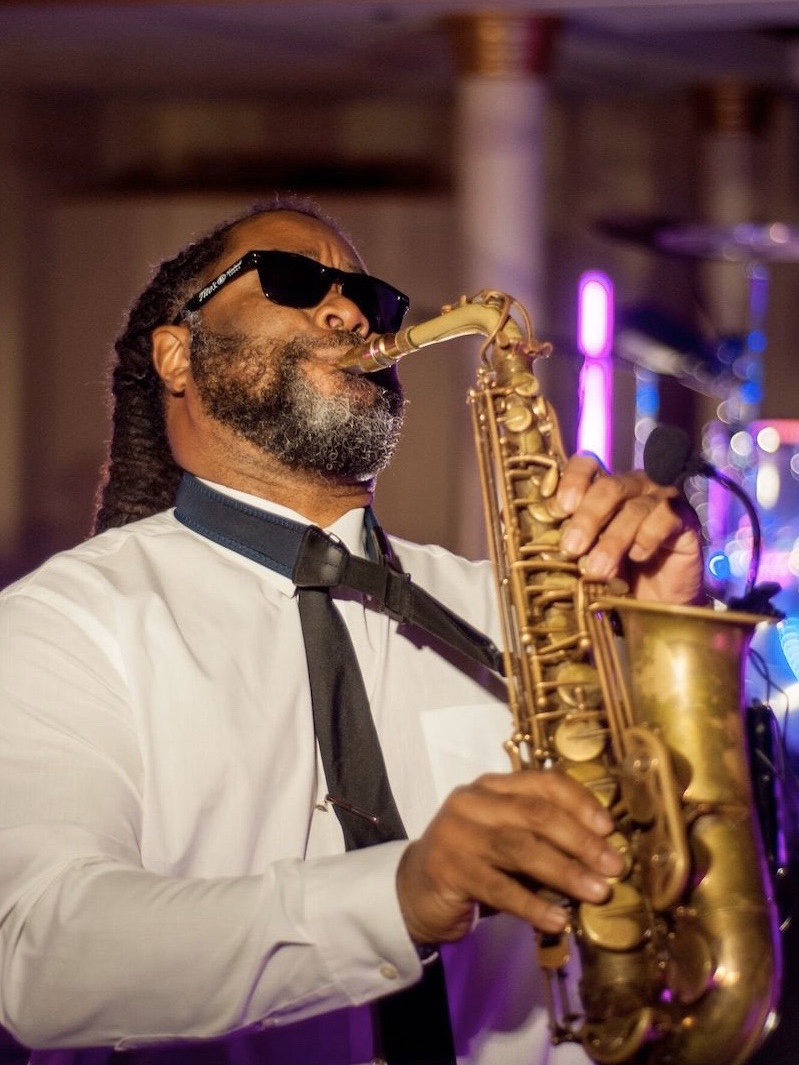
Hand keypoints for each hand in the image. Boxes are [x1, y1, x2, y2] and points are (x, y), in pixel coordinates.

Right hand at [395, 770, 623, 944]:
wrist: (414, 890)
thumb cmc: (475, 863)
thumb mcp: (508, 841)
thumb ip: (543, 840)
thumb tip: (601, 855)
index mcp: (492, 786)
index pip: (543, 782)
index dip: (580, 803)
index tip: (610, 829)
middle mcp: (472, 802)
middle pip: (536, 814)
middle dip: (581, 840)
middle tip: (614, 866)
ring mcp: (457, 834)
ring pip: (521, 848)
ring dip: (565, 872)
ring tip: (597, 892)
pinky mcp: (448, 869)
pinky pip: (499, 888)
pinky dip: (533, 905)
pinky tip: (558, 920)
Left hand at [553, 454, 704, 604]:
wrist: (654, 603)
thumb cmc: (618, 574)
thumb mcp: (589, 556)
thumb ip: (575, 540)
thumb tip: (557, 540)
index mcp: (605, 489)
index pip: (588, 466)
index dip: (573, 481)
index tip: (560, 510)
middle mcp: (634, 486)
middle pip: (609, 487)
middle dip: (587, 518)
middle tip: (571, 548)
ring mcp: (662, 500)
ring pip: (635, 509)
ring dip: (612, 541)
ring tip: (597, 569)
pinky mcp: (685, 519)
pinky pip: (665, 519)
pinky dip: (647, 539)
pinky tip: (637, 557)